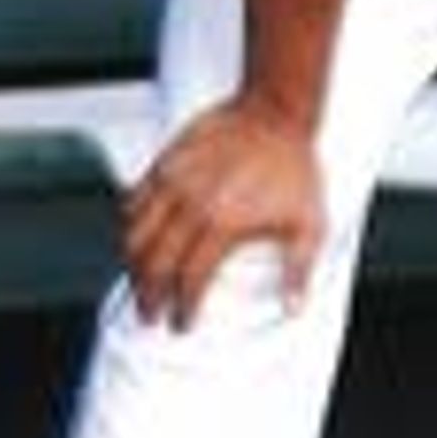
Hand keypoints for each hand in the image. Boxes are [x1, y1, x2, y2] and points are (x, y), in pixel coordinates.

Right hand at [121, 95, 326, 329]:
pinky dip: (127, 223)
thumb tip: (293, 309)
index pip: (190, 280)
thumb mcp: (308, 223)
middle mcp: (191, 205)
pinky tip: (134, 238)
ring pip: (134, 234)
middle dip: (148, 296)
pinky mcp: (164, 162)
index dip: (182, 308)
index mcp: (223, 224)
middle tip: (149, 314)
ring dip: (131, 266)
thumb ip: (299, 270)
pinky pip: (133, 198)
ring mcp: (173, 181)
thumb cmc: (293, 166)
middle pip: (154, 264)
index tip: (181, 324)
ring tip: (137, 283)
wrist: (275, 113)